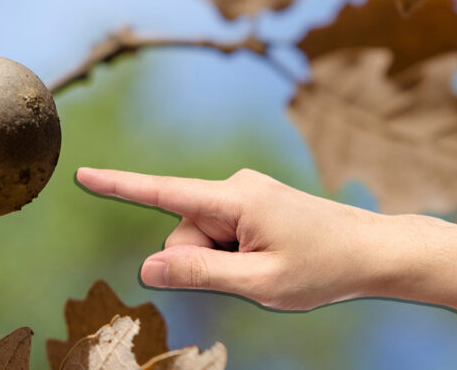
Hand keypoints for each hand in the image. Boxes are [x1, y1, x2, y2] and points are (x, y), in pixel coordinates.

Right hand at [76, 167, 400, 310]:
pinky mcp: (251, 203)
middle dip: (202, 260)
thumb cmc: (324, 267)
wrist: (373, 250)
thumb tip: (148, 268)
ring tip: (268, 263)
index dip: (119, 186)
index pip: (163, 192)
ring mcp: (244, 194)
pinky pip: (220, 232)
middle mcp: (234, 187)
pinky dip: (233, 252)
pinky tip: (269, 255)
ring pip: (201, 236)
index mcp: (235, 199)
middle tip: (252, 273)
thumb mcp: (260, 282)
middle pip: (183, 232)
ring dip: (222, 259)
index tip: (83, 174)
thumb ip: (200, 274)